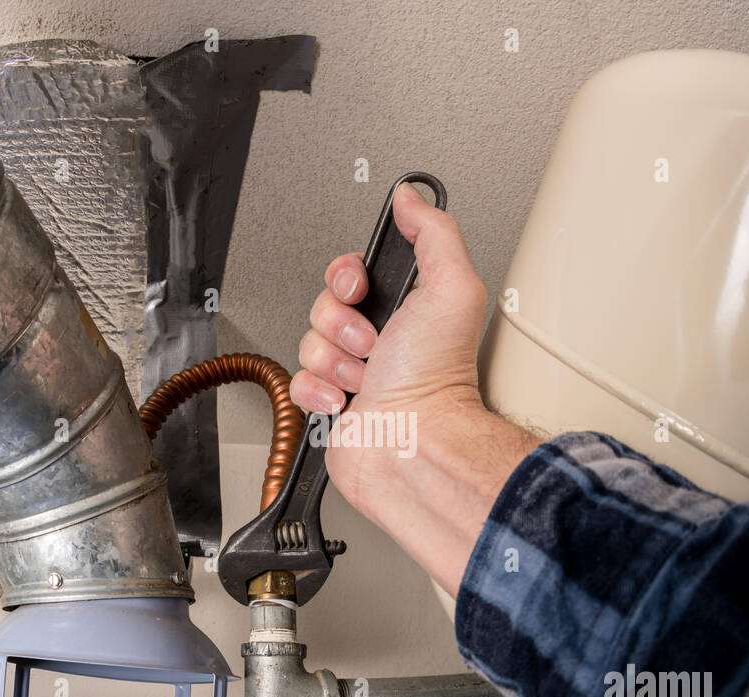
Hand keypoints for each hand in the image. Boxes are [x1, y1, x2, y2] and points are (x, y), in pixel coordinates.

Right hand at [289, 182, 489, 521]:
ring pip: (309, 342)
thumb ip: (434, 234)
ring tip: (364, 378)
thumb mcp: (451, 288)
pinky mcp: (330, 404)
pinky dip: (317, 391)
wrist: (411, 444)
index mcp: (406, 308)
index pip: (353, 272)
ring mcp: (353, 373)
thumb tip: (412, 199)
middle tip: (372, 343)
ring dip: (333, 361)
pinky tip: (345, 400)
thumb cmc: (435, 381)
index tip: (360, 291)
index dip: (347, 277)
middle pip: (324, 304)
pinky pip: (297, 381)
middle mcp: (381, 339)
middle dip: (341, 323)